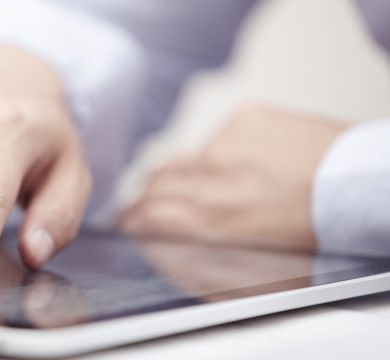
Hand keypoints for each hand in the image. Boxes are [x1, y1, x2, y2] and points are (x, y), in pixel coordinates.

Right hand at [119, 105, 345, 250]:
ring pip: (180, 159)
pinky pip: (213, 138)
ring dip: (177, 176)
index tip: (127, 222)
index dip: (132, 220)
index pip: (148, 216)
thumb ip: (202, 254)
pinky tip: (237, 164)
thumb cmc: (314, 232)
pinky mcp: (243, 118)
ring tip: (193, 187)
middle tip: (145, 205)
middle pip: (155, 184)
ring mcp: (224, 143)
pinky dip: (217, 153)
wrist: (358, 187)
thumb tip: (168, 249)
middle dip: (145, 197)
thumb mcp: (252, 263)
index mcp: (211, 220)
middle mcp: (209, 178)